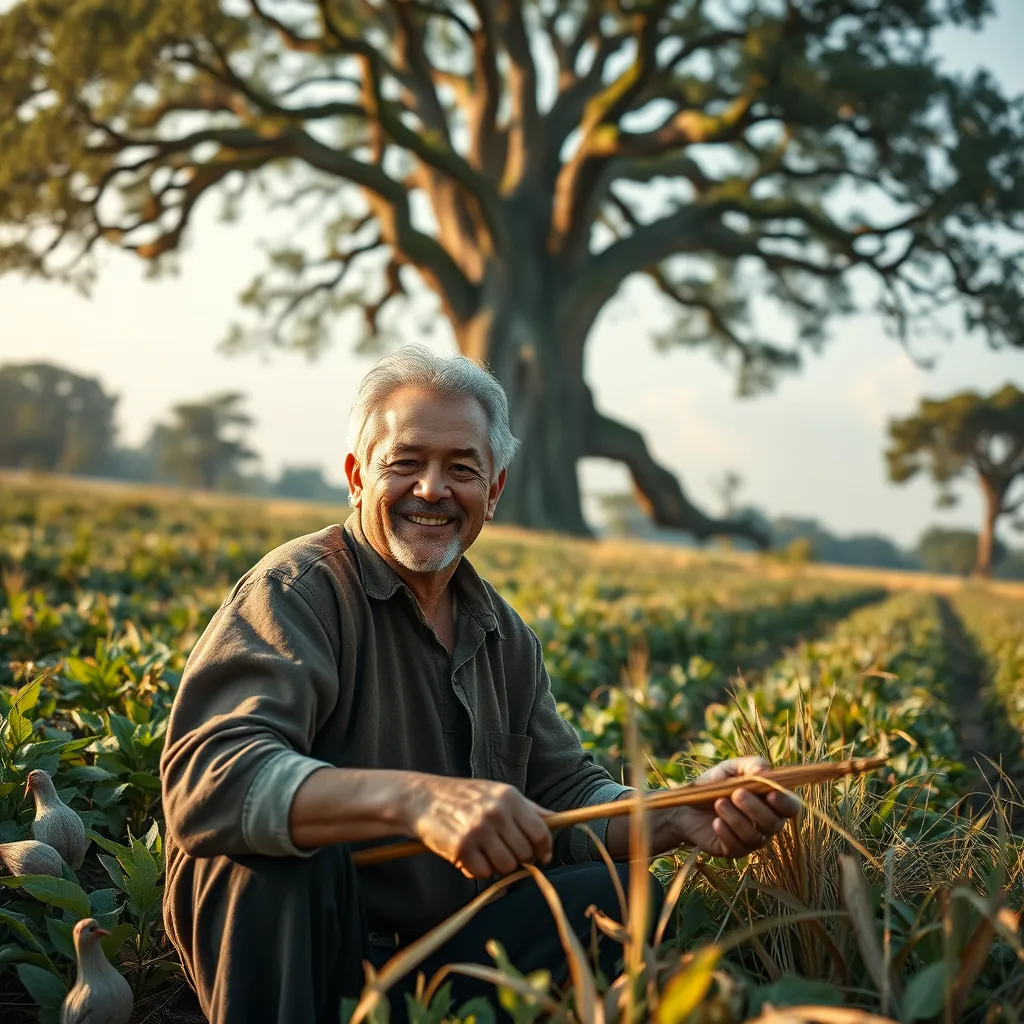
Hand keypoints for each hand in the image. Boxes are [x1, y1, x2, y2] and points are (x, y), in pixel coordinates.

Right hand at [403, 775, 552, 879]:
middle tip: (502, 851)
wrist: (422, 798)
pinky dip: (477, 870)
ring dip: (498, 866)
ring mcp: (478, 831)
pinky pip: (483, 873)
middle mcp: (496, 813)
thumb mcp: (497, 792)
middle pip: (524, 853)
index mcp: (509, 797)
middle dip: (518, 858)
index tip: (541, 856)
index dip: (543, 848)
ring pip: (506, 866)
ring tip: (485, 853)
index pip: (540, 832)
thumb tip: (556, 819)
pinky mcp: (461, 848)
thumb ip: (527, 808)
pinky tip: (469, 856)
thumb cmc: (464, 797)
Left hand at [674, 757, 799, 858]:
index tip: (771, 793)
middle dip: (756, 809)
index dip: (785, 802)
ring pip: (756, 837)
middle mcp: (766, 822)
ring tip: (718, 803)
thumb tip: (765, 771)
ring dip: (737, 819)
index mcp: (770, 800)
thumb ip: (749, 765)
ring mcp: (752, 839)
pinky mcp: (735, 850)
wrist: (686, 805)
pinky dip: (727, 833)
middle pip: (775, 824)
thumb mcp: (729, 769)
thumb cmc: (713, 784)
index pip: (791, 806)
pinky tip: (716, 822)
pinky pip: (738, 848)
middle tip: (736, 794)